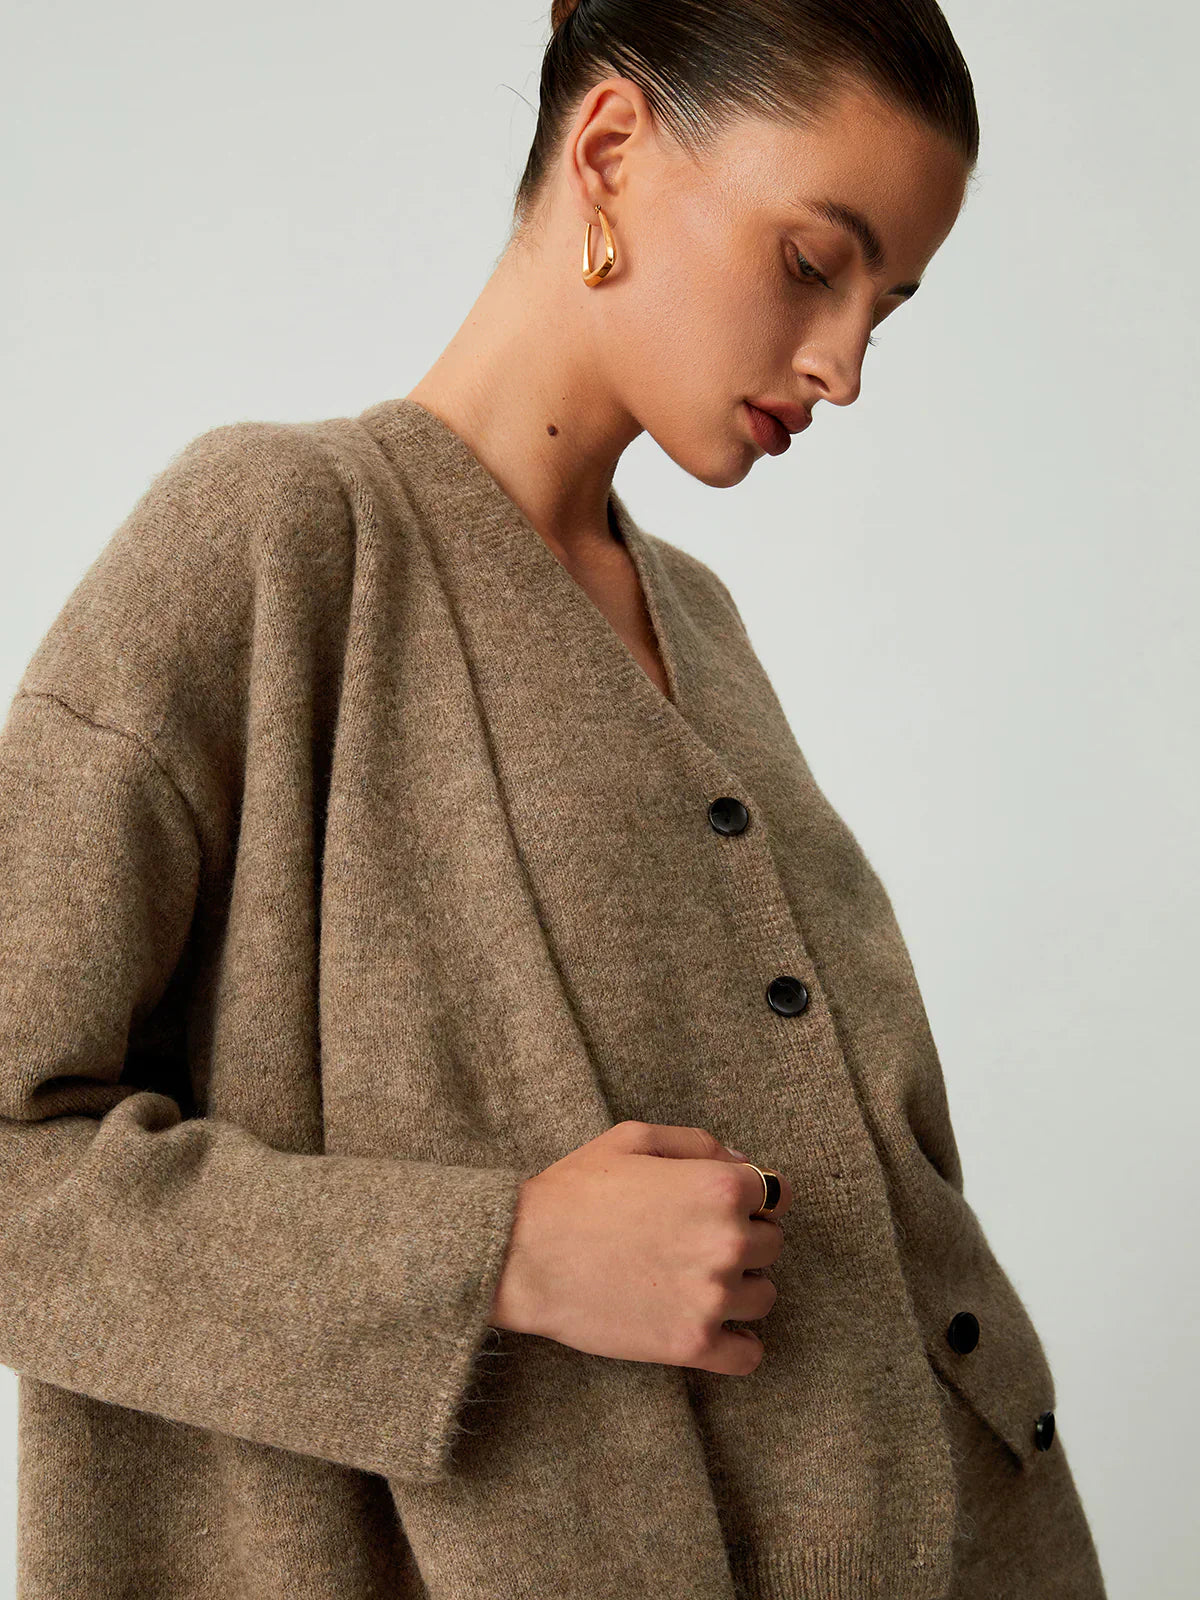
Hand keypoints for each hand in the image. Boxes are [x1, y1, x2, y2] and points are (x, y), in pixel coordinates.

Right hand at [488, 1120, 791, 1374]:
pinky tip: (709, 1327)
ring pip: (764, 1297)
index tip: (722, 1207)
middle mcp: (728, 1240)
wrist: (524, 1255)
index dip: (750, 1198)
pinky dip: (737, 1344)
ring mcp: (713, 1297)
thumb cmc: (574, 1190)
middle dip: (743, 1240)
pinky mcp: (694, 1345)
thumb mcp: (633, 1139)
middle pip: (772, 1245)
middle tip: (695, 1242)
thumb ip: (698, 1143)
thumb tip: (743, 1162)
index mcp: (719, 1186)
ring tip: (694, 1282)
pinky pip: (749, 1354)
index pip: (776, 1193)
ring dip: (740, 1289)